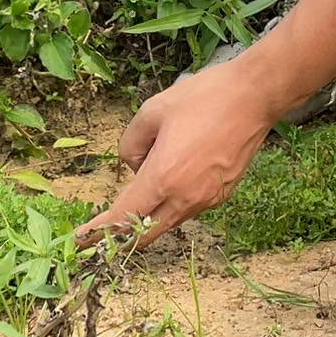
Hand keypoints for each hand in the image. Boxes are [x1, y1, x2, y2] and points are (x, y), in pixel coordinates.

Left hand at [75, 57, 271, 248]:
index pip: (122, 217)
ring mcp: (206, 199)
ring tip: (144, 181)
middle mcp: (185, 197)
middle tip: (100, 230)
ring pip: (167, 221)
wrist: (255, 96)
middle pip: (144, 234)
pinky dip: (172, 202)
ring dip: (148, 215)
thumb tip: (135, 166)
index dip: (98, 232)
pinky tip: (174, 174)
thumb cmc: (204, 98)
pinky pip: (188, 208)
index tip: (80, 239)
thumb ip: (130, 144)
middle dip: (119, 237)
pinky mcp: (222, 194)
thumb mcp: (152, 111)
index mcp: (163, 177)